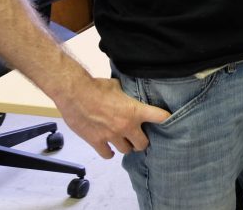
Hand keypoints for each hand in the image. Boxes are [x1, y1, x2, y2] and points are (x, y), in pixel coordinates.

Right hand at [55, 76, 170, 158]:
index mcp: (135, 110)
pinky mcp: (96, 141)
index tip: (168, 120)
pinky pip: (107, 155)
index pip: (160, 117)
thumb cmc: (96, 86)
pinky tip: (109, 148)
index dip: (166, 119)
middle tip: (139, 137)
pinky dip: (109, 153)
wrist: (75, 93)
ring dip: (126, 146)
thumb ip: (126, 94)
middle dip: (142, 141)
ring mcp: (111, 136)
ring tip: (124, 142)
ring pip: (126, 150)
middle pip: (143, 144)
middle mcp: (126, 126)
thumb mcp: (118, 86)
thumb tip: (128, 92)